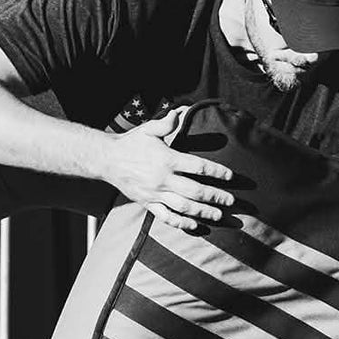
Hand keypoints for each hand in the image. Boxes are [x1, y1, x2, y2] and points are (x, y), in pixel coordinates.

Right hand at [107, 106, 233, 231]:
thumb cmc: (131, 143)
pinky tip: (194, 226)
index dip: (216, 171)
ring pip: (184, 207)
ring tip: (219, 215)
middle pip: (196, 191)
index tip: (230, 175)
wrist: (107, 160)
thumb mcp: (149, 129)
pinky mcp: (147, 204)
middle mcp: (163, 179)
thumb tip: (180, 112)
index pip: (198, 166)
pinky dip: (181, 223)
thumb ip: (167, 123)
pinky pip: (166, 217)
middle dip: (216, 196)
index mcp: (167, 159)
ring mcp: (155, 194)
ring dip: (203, 212)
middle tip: (231, 200)